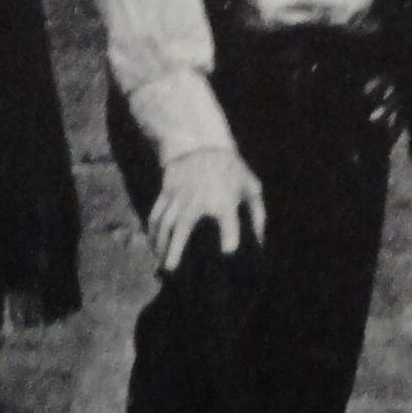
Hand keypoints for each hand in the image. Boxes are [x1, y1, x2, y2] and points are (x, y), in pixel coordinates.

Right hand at [148, 143, 266, 273]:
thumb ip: (257, 214)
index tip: (228, 250)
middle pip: (181, 226)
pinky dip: (152, 231)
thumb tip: (260, 242)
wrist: (203, 143)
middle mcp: (197, 199)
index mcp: (222, 199)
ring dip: (159, 243)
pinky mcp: (166, 191)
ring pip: (163, 222)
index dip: (230, 235)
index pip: (228, 219)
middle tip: (170, 269)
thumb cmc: (229, 171)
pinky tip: (152, 246)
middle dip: (174, 248)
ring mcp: (178, 196)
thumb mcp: (249, 186)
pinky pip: (156, 213)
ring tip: (159, 263)